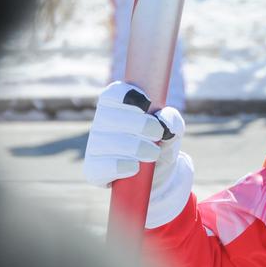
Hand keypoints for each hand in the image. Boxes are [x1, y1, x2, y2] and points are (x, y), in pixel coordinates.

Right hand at [83, 81, 192, 227]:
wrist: (157, 172)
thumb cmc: (160, 142)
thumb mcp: (172, 128)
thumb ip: (171, 119)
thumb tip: (163, 122)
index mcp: (116, 106)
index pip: (113, 93)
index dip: (129, 96)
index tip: (147, 104)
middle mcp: (100, 123)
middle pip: (110, 116)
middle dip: (141, 125)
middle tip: (157, 134)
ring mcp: (94, 147)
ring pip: (111, 142)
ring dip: (138, 148)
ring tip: (153, 153)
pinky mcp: (93, 170)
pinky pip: (103, 167)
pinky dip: (124, 166)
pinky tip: (135, 167)